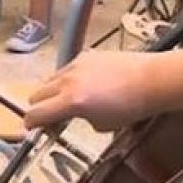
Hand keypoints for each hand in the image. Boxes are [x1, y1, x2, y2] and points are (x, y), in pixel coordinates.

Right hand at [25, 51, 156, 130]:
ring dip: (52, 92)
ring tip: (68, 101)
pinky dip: (68, 79)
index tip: (32, 128)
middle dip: (39, 107)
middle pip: (37, 94)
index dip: (31, 124)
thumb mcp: (101, 125)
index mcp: (72, 101)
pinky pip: (67, 68)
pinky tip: (84, 86)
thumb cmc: (132, 105)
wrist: (151, 81)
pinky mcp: (87, 55)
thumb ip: (78, 120)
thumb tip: (69, 118)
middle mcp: (69, 79)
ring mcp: (77, 64)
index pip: (36, 113)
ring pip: (50, 79)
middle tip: (50, 117)